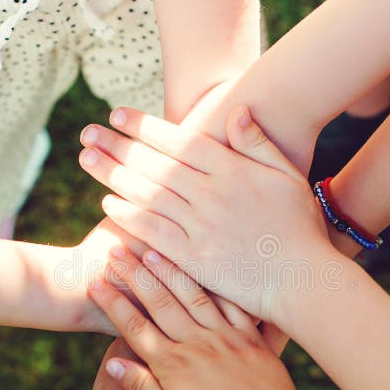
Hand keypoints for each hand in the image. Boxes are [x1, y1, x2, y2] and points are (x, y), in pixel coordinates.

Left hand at [78, 105, 330, 321]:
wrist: (302, 279)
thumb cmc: (299, 227)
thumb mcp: (287, 176)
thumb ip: (258, 144)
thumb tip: (236, 111)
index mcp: (232, 170)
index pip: (180, 141)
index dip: (145, 127)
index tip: (117, 115)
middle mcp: (211, 194)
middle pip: (155, 164)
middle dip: (118, 145)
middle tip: (88, 132)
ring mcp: (200, 226)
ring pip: (149, 194)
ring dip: (114, 175)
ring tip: (87, 160)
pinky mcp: (194, 258)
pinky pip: (154, 233)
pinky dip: (130, 217)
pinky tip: (109, 205)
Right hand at [87, 244, 302, 389]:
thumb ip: (143, 389)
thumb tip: (113, 364)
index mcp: (173, 365)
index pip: (134, 326)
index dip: (112, 302)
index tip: (95, 281)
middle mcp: (196, 343)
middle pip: (158, 302)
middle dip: (134, 275)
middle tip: (116, 250)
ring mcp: (224, 336)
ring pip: (190, 295)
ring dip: (168, 270)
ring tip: (151, 249)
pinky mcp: (249, 336)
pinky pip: (229, 302)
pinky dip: (214, 282)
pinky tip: (208, 264)